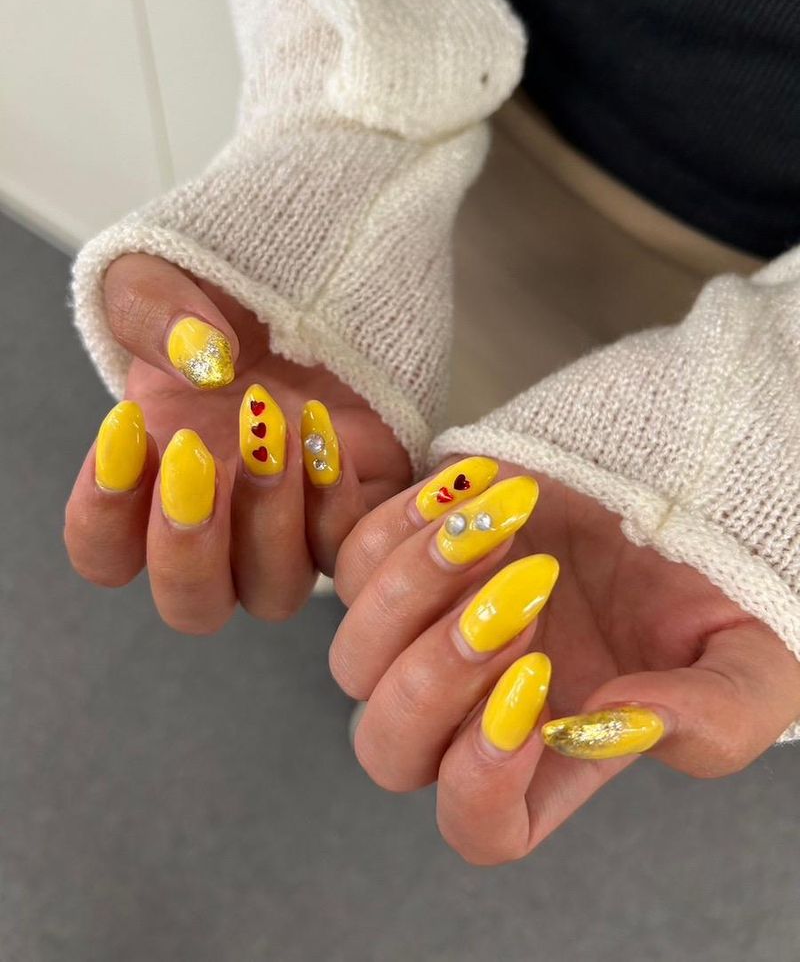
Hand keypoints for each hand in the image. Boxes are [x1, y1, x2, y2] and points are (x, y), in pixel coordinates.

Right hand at [65, 253, 409, 631]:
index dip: (102, 514)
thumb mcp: (162, 277)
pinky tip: (325, 434)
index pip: (105, 553)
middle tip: (196, 455)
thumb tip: (201, 363)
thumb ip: (151, 312)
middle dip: (187, 547)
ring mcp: (291, 521)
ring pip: (273, 593)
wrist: (318, 274)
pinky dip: (335, 502)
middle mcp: (221, 519)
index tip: (128, 429)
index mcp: (154, 478)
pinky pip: (347, 546)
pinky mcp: (355, 502)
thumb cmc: (227, 288)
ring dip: (267, 523)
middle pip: (192, 605)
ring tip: (272, 427)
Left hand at [330, 456, 799, 864]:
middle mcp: (475, 700)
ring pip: (355, 654)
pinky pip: (352, 558)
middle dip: (438, 677)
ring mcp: (432, 627)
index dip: (481, 786)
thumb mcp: (751, 664)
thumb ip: (710, 718)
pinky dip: (401, 525)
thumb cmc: (714, 586)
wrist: (679, 484)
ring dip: (420, 588)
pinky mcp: (413, 554)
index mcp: (549, 753)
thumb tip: (617, 723)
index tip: (534, 694)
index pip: (480, 826)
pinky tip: (478, 491)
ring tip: (506, 527)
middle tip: (525, 597)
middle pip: (388, 749)